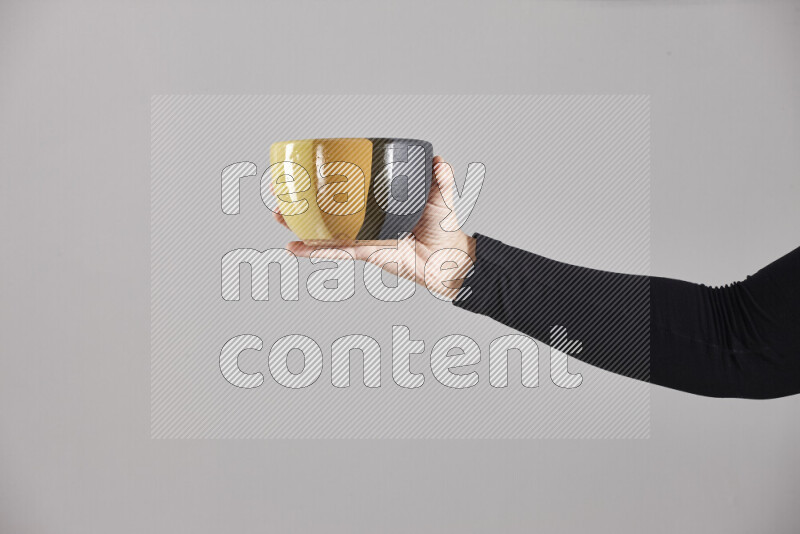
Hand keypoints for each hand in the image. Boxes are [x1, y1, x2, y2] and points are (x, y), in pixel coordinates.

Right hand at [273, 156, 475, 299]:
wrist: (449, 260)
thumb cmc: (446, 228)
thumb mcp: (442, 196)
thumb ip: (441, 177)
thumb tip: (438, 160)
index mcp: (383, 200)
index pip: (355, 185)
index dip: (333, 178)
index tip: (311, 169)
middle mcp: (370, 216)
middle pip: (332, 206)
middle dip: (306, 199)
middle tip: (284, 192)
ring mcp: (366, 234)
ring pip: (328, 229)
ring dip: (302, 223)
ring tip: (280, 215)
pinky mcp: (366, 251)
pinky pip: (338, 249)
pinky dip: (316, 250)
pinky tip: (295, 248)